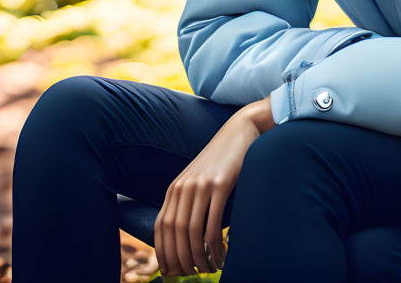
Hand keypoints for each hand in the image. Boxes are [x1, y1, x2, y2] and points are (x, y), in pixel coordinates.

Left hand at [154, 97, 270, 276]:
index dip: (163, 252)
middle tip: (193, 273)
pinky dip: (215, 245)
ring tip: (210, 269)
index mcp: (175, 188)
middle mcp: (183, 187)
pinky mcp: (220, 184)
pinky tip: (222, 254)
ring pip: (192, 231)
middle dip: (181, 259)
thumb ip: (188, 201)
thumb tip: (186, 234)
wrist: (241, 131)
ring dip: (200, 256)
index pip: (160, 228)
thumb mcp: (198, 180)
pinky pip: (213, 222)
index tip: (171, 271)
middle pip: (175, 233)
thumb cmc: (222, 161)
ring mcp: (201, 185)